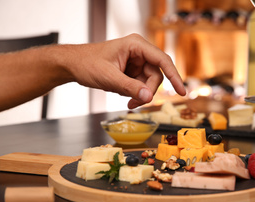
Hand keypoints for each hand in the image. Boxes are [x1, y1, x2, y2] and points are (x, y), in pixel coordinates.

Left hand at [66, 34, 185, 108]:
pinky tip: (124, 96)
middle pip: (156, 75)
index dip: (174, 77)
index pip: (162, 61)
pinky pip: (141, 85)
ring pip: (149, 82)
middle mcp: (140, 52)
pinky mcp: (132, 70)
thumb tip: (149, 97)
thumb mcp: (109, 78)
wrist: (72, 65)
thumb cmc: (87, 64)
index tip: (182, 92)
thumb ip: (130, 87)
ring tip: (128, 102)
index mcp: (136, 45)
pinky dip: (136, 93)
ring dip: (141, 95)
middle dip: (148, 91)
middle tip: (135, 103)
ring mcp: (136, 62)